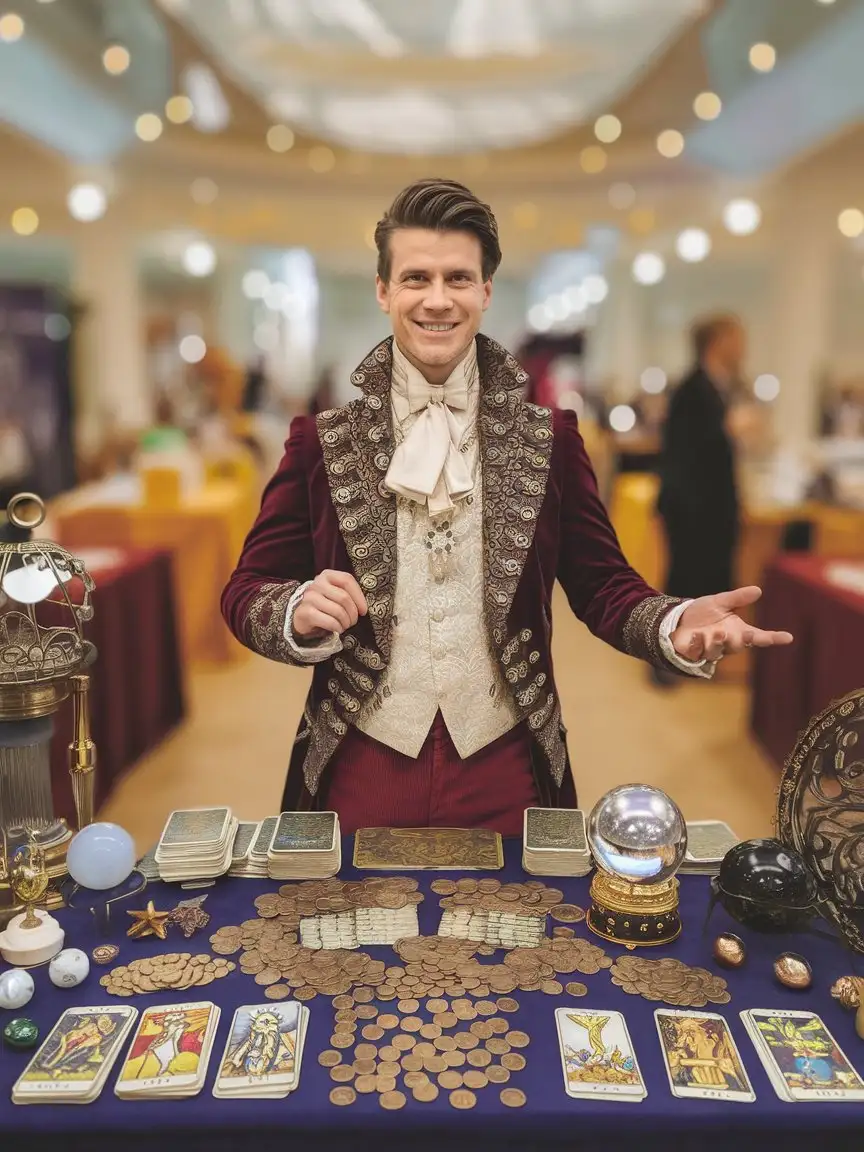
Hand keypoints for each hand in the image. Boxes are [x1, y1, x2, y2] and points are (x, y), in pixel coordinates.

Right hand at [292, 570, 367, 638]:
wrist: (301, 617)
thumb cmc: (323, 605)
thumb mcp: (334, 594)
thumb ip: (347, 594)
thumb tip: (362, 608)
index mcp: (327, 575)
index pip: (347, 580)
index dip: (359, 596)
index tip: (363, 610)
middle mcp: (317, 584)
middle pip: (344, 598)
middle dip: (353, 614)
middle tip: (353, 621)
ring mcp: (310, 598)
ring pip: (338, 611)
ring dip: (346, 622)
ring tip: (344, 625)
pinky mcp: (306, 612)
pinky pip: (330, 621)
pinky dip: (337, 628)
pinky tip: (337, 629)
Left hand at [671, 585, 792, 662]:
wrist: (678, 620)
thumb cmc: (702, 613)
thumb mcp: (719, 602)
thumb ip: (738, 598)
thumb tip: (758, 590)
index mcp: (737, 631)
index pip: (759, 636)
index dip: (773, 638)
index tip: (788, 637)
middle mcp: (727, 642)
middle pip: (740, 645)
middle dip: (744, 640)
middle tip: (747, 635)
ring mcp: (712, 650)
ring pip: (719, 651)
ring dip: (720, 642)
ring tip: (718, 633)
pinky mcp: (696, 654)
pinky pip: (699, 652)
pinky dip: (698, 644)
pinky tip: (695, 636)